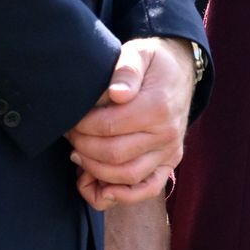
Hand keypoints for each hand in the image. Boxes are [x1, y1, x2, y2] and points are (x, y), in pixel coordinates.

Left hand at [66, 37, 193, 208]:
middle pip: (115, 154)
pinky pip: (148, 188)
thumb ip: (126, 70)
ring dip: (96, 171)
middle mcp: (167, 133)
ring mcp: (170, 151)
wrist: (180, 71)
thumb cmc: (153, 63)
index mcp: (157, 107)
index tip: (69, 121)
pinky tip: (101, 188)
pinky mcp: (170, 163)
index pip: (109, 126)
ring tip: (78, 157)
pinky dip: (123, 196)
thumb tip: (117, 93)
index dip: (82, 127)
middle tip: (69, 136)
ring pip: (128, 176)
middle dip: (83, 148)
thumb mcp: (139, 53)